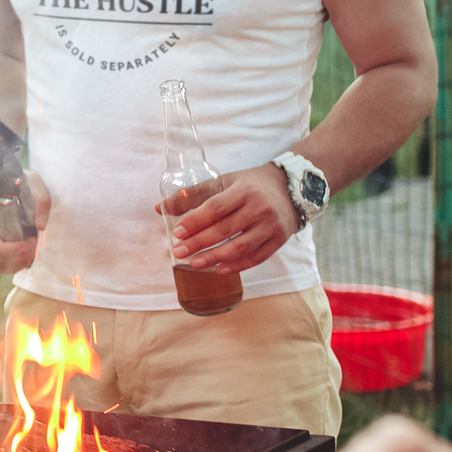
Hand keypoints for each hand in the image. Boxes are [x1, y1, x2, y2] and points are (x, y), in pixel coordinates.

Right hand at [0, 170, 51, 273]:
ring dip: (17, 262)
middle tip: (34, 247)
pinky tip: (25, 252)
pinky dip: (14, 262)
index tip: (30, 242)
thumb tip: (41, 226)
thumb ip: (40, 201)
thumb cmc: (13, 180)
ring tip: (31, 251)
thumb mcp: (33, 183)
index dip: (10, 249)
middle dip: (18, 258)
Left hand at [157, 163, 297, 273]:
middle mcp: (259, 208)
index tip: (177, 233)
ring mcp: (271, 226)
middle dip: (199, 243)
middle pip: (225, 229)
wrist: (290, 188)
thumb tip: (161, 208)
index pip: (215, 207)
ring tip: (194, 264)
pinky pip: (256, 257)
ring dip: (215, 257)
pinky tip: (219, 269)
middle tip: (179, 252)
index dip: (195, 221)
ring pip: (240, 247)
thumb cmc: (250, 185)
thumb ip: (193, 194)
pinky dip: (237, 266)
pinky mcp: (279, 240)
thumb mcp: (224, 181)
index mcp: (243, 190)